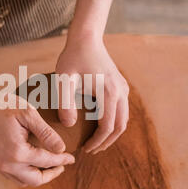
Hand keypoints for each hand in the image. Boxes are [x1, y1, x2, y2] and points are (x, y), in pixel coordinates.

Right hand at [0, 86, 74, 185]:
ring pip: (23, 181)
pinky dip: (25, 174)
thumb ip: (46, 132)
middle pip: (36, 180)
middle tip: (62, 165)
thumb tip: (61, 148)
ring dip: (38, 177)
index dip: (62, 160)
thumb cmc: (1, 105)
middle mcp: (7, 164)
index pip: (47, 161)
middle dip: (52, 174)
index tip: (72, 158)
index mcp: (18, 152)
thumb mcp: (28, 113)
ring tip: (48, 166)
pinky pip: (12, 176)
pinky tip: (31, 163)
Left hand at [56, 33, 128, 153]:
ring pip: (123, 119)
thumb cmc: (72, 57)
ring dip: (111, 133)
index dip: (97, 142)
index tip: (85, 150)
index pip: (107, 127)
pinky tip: (99, 124)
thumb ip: (65, 103)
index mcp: (109, 93)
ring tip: (96, 141)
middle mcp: (121, 92)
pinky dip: (114, 121)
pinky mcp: (121, 84)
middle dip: (106, 141)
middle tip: (91, 150)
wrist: (86, 37)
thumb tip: (69, 125)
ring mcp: (123, 88)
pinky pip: (122, 109)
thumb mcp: (63, 79)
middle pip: (120, 126)